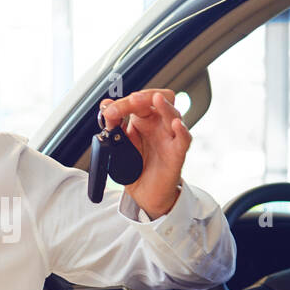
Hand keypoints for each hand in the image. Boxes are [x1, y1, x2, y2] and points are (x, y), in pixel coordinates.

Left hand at [99, 88, 191, 217]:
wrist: (144, 193)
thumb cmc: (136, 168)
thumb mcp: (119, 144)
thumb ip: (113, 125)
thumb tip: (105, 105)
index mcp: (144, 120)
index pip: (138, 101)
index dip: (123, 103)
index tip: (109, 111)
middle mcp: (159, 125)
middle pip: (160, 99)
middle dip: (146, 96)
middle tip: (132, 100)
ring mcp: (169, 138)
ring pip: (174, 115)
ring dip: (164, 106)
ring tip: (156, 100)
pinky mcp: (177, 154)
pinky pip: (184, 140)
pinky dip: (182, 130)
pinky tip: (176, 124)